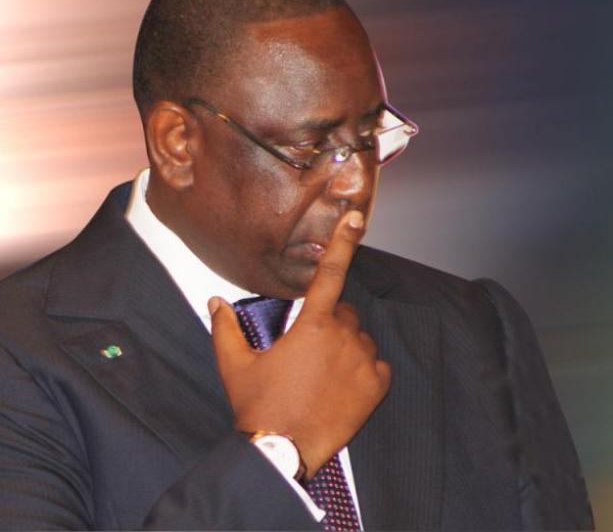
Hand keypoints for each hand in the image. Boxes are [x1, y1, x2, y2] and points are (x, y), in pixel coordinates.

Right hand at [208, 210, 390, 478]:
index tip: (355, 217)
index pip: (330, 272)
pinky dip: (364, 370)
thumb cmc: (258, 404)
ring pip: (360, 338)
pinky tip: (342, 387)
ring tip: (322, 375)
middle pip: (344, 312)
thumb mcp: (235, 364)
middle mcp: (344, 337)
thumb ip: (225, 327)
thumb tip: (215, 301)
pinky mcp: (377, 386)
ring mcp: (364, 361)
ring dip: (346, 347)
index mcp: (312, 325)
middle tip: (307, 352)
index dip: (343, 241)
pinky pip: (377, 364)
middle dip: (329, 323)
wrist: (283, 452)